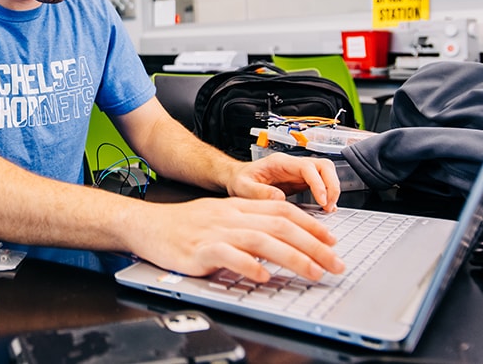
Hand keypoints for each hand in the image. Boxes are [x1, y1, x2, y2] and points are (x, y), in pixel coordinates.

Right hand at [132, 197, 344, 281]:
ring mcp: (216, 232)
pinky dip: (249, 266)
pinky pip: (229, 256)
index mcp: (238, 206)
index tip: (332, 241)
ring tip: (313, 272)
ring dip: (293, 257)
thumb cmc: (184, 225)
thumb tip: (282, 237)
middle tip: (335, 263)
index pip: (283, 211)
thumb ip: (249, 223)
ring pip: (262, 240)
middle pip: (280, 226)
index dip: (311, 225)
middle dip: (314, 246)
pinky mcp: (200, 250)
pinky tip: (264, 276)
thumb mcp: (221, 215)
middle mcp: (231, 216)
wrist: (148, 225)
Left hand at [225, 152, 340, 211]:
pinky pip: (321, 184)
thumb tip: (279, 198)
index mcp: (279, 162)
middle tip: (329, 206)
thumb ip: (258, 192)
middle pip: (323, 166)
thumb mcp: (242, 186)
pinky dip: (327, 195)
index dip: (319, 183)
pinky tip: (325, 209)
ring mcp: (298, 173)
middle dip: (332, 185)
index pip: (307, 167)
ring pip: (325, 173)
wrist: (237, 178)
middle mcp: (292, 165)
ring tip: (328, 208)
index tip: (322, 201)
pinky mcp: (300, 182)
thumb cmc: (239, 179)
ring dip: (332, 189)